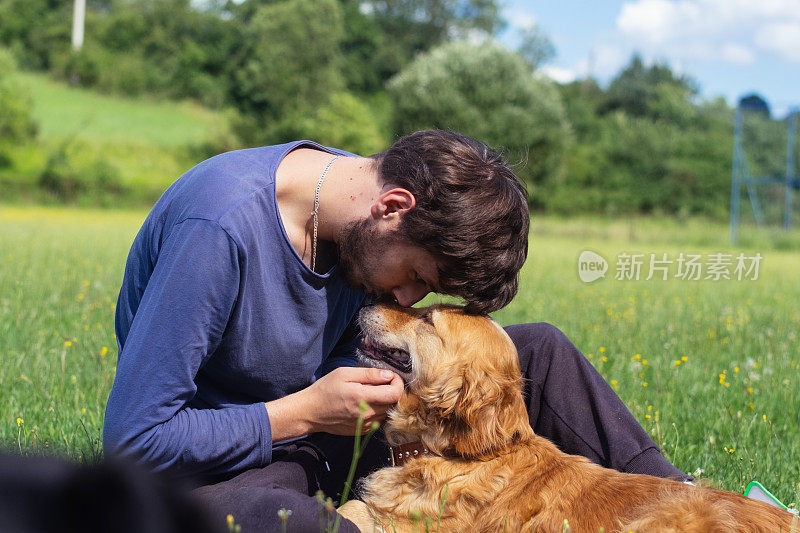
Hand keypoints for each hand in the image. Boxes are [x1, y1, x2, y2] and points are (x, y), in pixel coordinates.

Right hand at [265, 367, 402, 440]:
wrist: (310, 412)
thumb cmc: (325, 389)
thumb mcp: (344, 374)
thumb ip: (369, 374)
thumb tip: (388, 375)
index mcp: (362, 397)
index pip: (395, 394)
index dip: (398, 383)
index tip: (391, 376)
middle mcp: (367, 414)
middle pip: (394, 404)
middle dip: (394, 390)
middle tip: (383, 381)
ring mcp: (365, 425)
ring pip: (388, 412)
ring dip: (386, 401)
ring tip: (374, 392)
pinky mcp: (362, 431)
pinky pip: (380, 420)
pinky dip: (379, 410)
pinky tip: (368, 403)